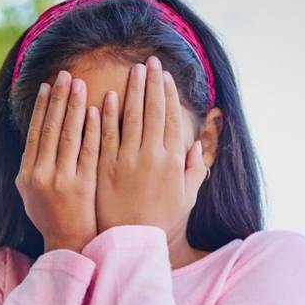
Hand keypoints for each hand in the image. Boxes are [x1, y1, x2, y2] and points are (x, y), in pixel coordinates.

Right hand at [15, 71, 99, 252]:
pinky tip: (97, 109)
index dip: (42, 107)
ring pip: (68, 135)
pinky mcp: (82, 185)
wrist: (69, 245)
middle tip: (65, 74)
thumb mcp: (32, 194)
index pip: (35, 132)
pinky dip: (92, 128)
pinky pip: (88, 150)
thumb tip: (35, 139)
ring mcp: (61, 180)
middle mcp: (40, 175)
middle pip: (51, 129)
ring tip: (80, 83)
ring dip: (74, 107)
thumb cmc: (53, 218)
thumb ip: (33, 167)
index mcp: (27, 174)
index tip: (48, 85)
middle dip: (58, 99)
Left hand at [96, 56, 205, 237]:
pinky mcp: (105, 168)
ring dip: (133, 91)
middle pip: (153, 111)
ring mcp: (127, 161)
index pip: (171, 118)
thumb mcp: (187, 196)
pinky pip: (107, 135)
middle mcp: (152, 156)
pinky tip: (106, 97)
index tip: (165, 76)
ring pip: (132, 117)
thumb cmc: (162, 222)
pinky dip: (108, 115)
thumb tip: (198, 143)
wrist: (133, 242)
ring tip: (132, 70)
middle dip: (152, 83)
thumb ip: (195, 168)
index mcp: (173, 160)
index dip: (168, 94)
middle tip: (149, 62)